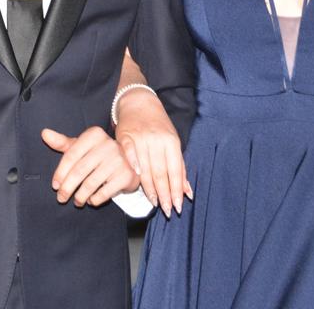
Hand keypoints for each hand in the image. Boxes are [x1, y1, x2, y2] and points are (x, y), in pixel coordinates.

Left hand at [42, 127, 139, 207]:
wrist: (129, 163)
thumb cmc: (97, 155)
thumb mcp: (81, 147)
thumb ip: (62, 143)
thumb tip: (44, 133)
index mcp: (95, 134)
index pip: (71, 155)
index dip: (60, 173)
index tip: (55, 186)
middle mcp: (108, 144)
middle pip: (79, 170)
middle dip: (67, 188)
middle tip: (61, 198)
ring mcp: (119, 160)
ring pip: (91, 183)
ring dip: (80, 196)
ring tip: (76, 201)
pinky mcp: (127, 175)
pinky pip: (105, 192)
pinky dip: (94, 199)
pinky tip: (91, 200)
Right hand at [114, 88, 191, 216]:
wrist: (139, 102)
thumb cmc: (159, 125)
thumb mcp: (173, 142)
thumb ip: (179, 167)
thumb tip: (188, 192)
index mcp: (172, 141)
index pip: (175, 171)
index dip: (176, 190)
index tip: (177, 207)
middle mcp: (157, 140)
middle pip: (161, 172)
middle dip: (165, 194)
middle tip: (167, 211)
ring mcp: (140, 138)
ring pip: (145, 168)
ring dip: (150, 188)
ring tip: (154, 203)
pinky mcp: (125, 136)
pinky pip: (129, 154)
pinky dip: (133, 166)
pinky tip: (136, 179)